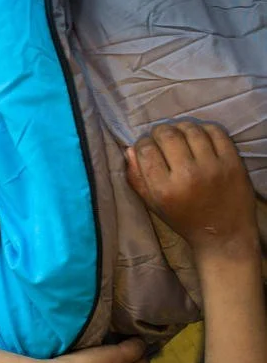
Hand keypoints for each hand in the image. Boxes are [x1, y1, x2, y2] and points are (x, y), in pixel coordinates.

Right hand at [125, 121, 258, 261]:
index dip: (142, 144)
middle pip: (167, 135)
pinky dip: (204, 128)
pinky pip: (215, 132)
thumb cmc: (184, 220)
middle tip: (162, 138)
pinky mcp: (233, 162)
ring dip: (181, 127)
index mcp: (165, 190)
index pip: (146, 150)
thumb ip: (137, 178)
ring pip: (191, 129)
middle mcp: (188, 176)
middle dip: (159, 132)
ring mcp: (213, 167)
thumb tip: (130, 149)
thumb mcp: (154, 205)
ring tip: (180, 135)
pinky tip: (199, 137)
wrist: (224, 235)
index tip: (147, 147)